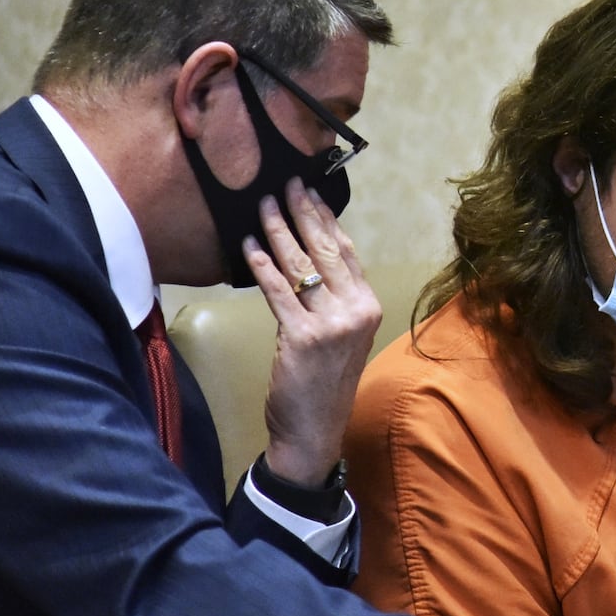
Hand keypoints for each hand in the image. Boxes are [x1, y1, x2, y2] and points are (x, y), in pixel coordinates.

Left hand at [243, 177, 381, 488]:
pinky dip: (261, 266)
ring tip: (261, 205)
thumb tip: (308, 256)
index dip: (327, 219)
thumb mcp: (339, 335)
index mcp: (368, 306)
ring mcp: (332, 324)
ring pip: (301, 265)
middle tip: (284, 184)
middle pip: (325, 250)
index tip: (311, 192)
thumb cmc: (323, 382)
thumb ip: (331, 298)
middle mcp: (356, 311)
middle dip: (302, 213)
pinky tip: (248, 246)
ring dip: (278, 230)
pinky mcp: (302, 337)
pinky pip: (279, 292)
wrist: (315, 431)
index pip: (346, 251)